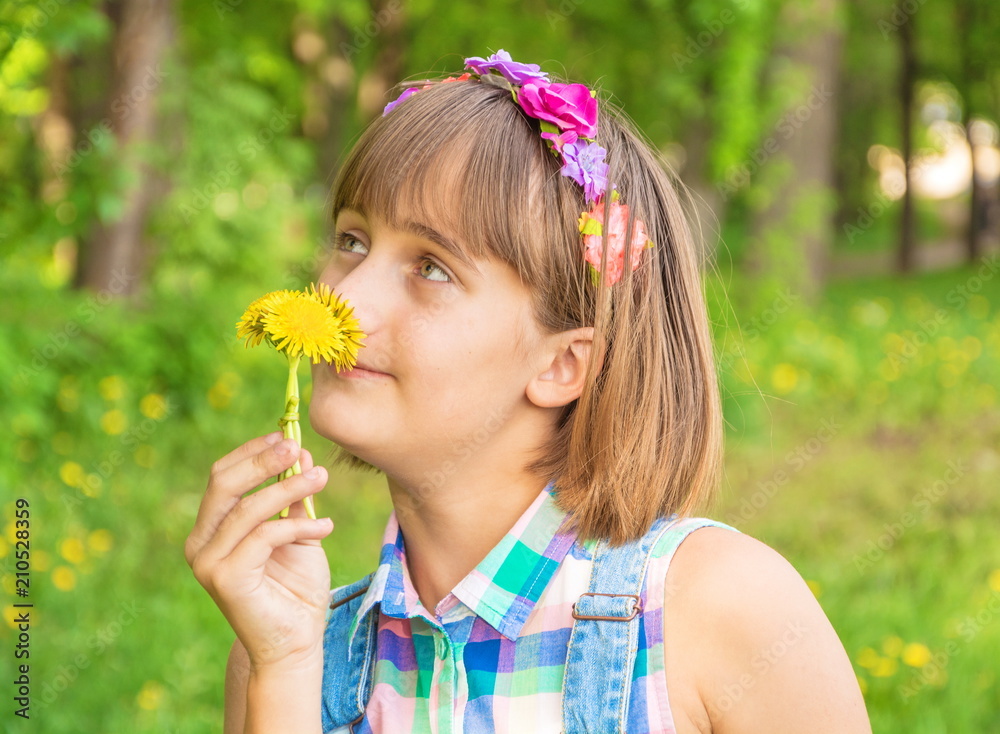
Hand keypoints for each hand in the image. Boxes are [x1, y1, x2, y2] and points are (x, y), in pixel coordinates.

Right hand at [185, 432, 332, 671]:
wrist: (296, 641)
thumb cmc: (296, 587)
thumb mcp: (299, 531)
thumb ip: (294, 496)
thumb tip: (301, 453)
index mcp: (211, 528)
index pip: (222, 476)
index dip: (252, 452)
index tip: (285, 436)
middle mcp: (201, 543)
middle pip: (224, 484)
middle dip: (263, 461)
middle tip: (297, 448)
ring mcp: (208, 562)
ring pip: (249, 508)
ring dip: (290, 488)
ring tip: (321, 478)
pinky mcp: (225, 578)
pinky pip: (265, 535)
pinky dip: (299, 525)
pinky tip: (325, 527)